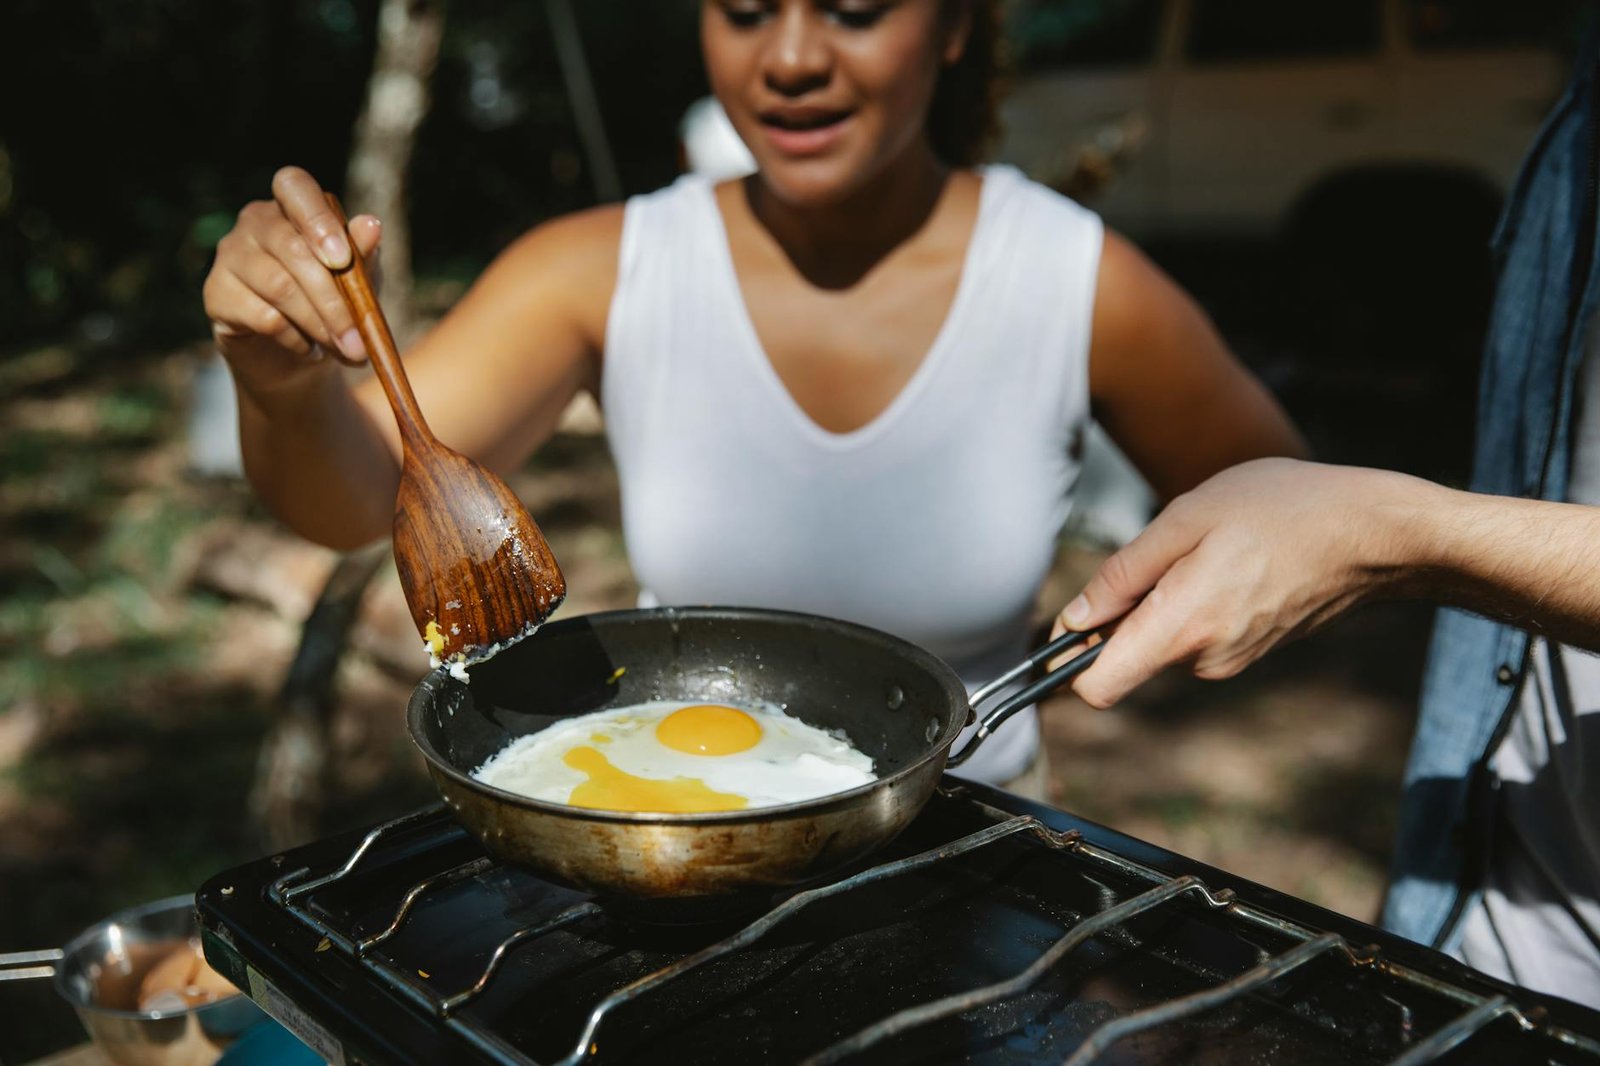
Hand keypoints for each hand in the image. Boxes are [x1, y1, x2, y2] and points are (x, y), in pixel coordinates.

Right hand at [201, 166, 383, 401]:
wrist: (299, 355)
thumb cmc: (333, 304)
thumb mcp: (359, 280)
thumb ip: (363, 253)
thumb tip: (370, 224)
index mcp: (291, 206)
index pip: (294, 185)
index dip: (317, 219)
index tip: (343, 259)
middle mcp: (254, 222)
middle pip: (293, 250)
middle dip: (334, 301)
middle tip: (359, 342)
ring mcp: (230, 254)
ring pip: (279, 287)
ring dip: (319, 325)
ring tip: (344, 349)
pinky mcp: (216, 293)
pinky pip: (263, 317)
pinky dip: (295, 339)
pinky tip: (309, 348)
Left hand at [1053, 458, 1434, 706]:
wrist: (1376, 533)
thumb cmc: (1283, 509)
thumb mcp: (1187, 518)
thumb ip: (1123, 574)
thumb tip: (1073, 620)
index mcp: (1181, 628)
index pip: (1096, 687)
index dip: (1066, 662)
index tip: (1062, 631)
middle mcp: (1204, 659)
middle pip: (1128, 654)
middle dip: (1126, 610)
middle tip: (1168, 549)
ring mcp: (1232, 660)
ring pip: (1165, 638)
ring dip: (1169, 597)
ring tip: (1215, 547)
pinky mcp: (1251, 650)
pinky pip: (1199, 632)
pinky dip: (1199, 600)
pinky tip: (1237, 559)